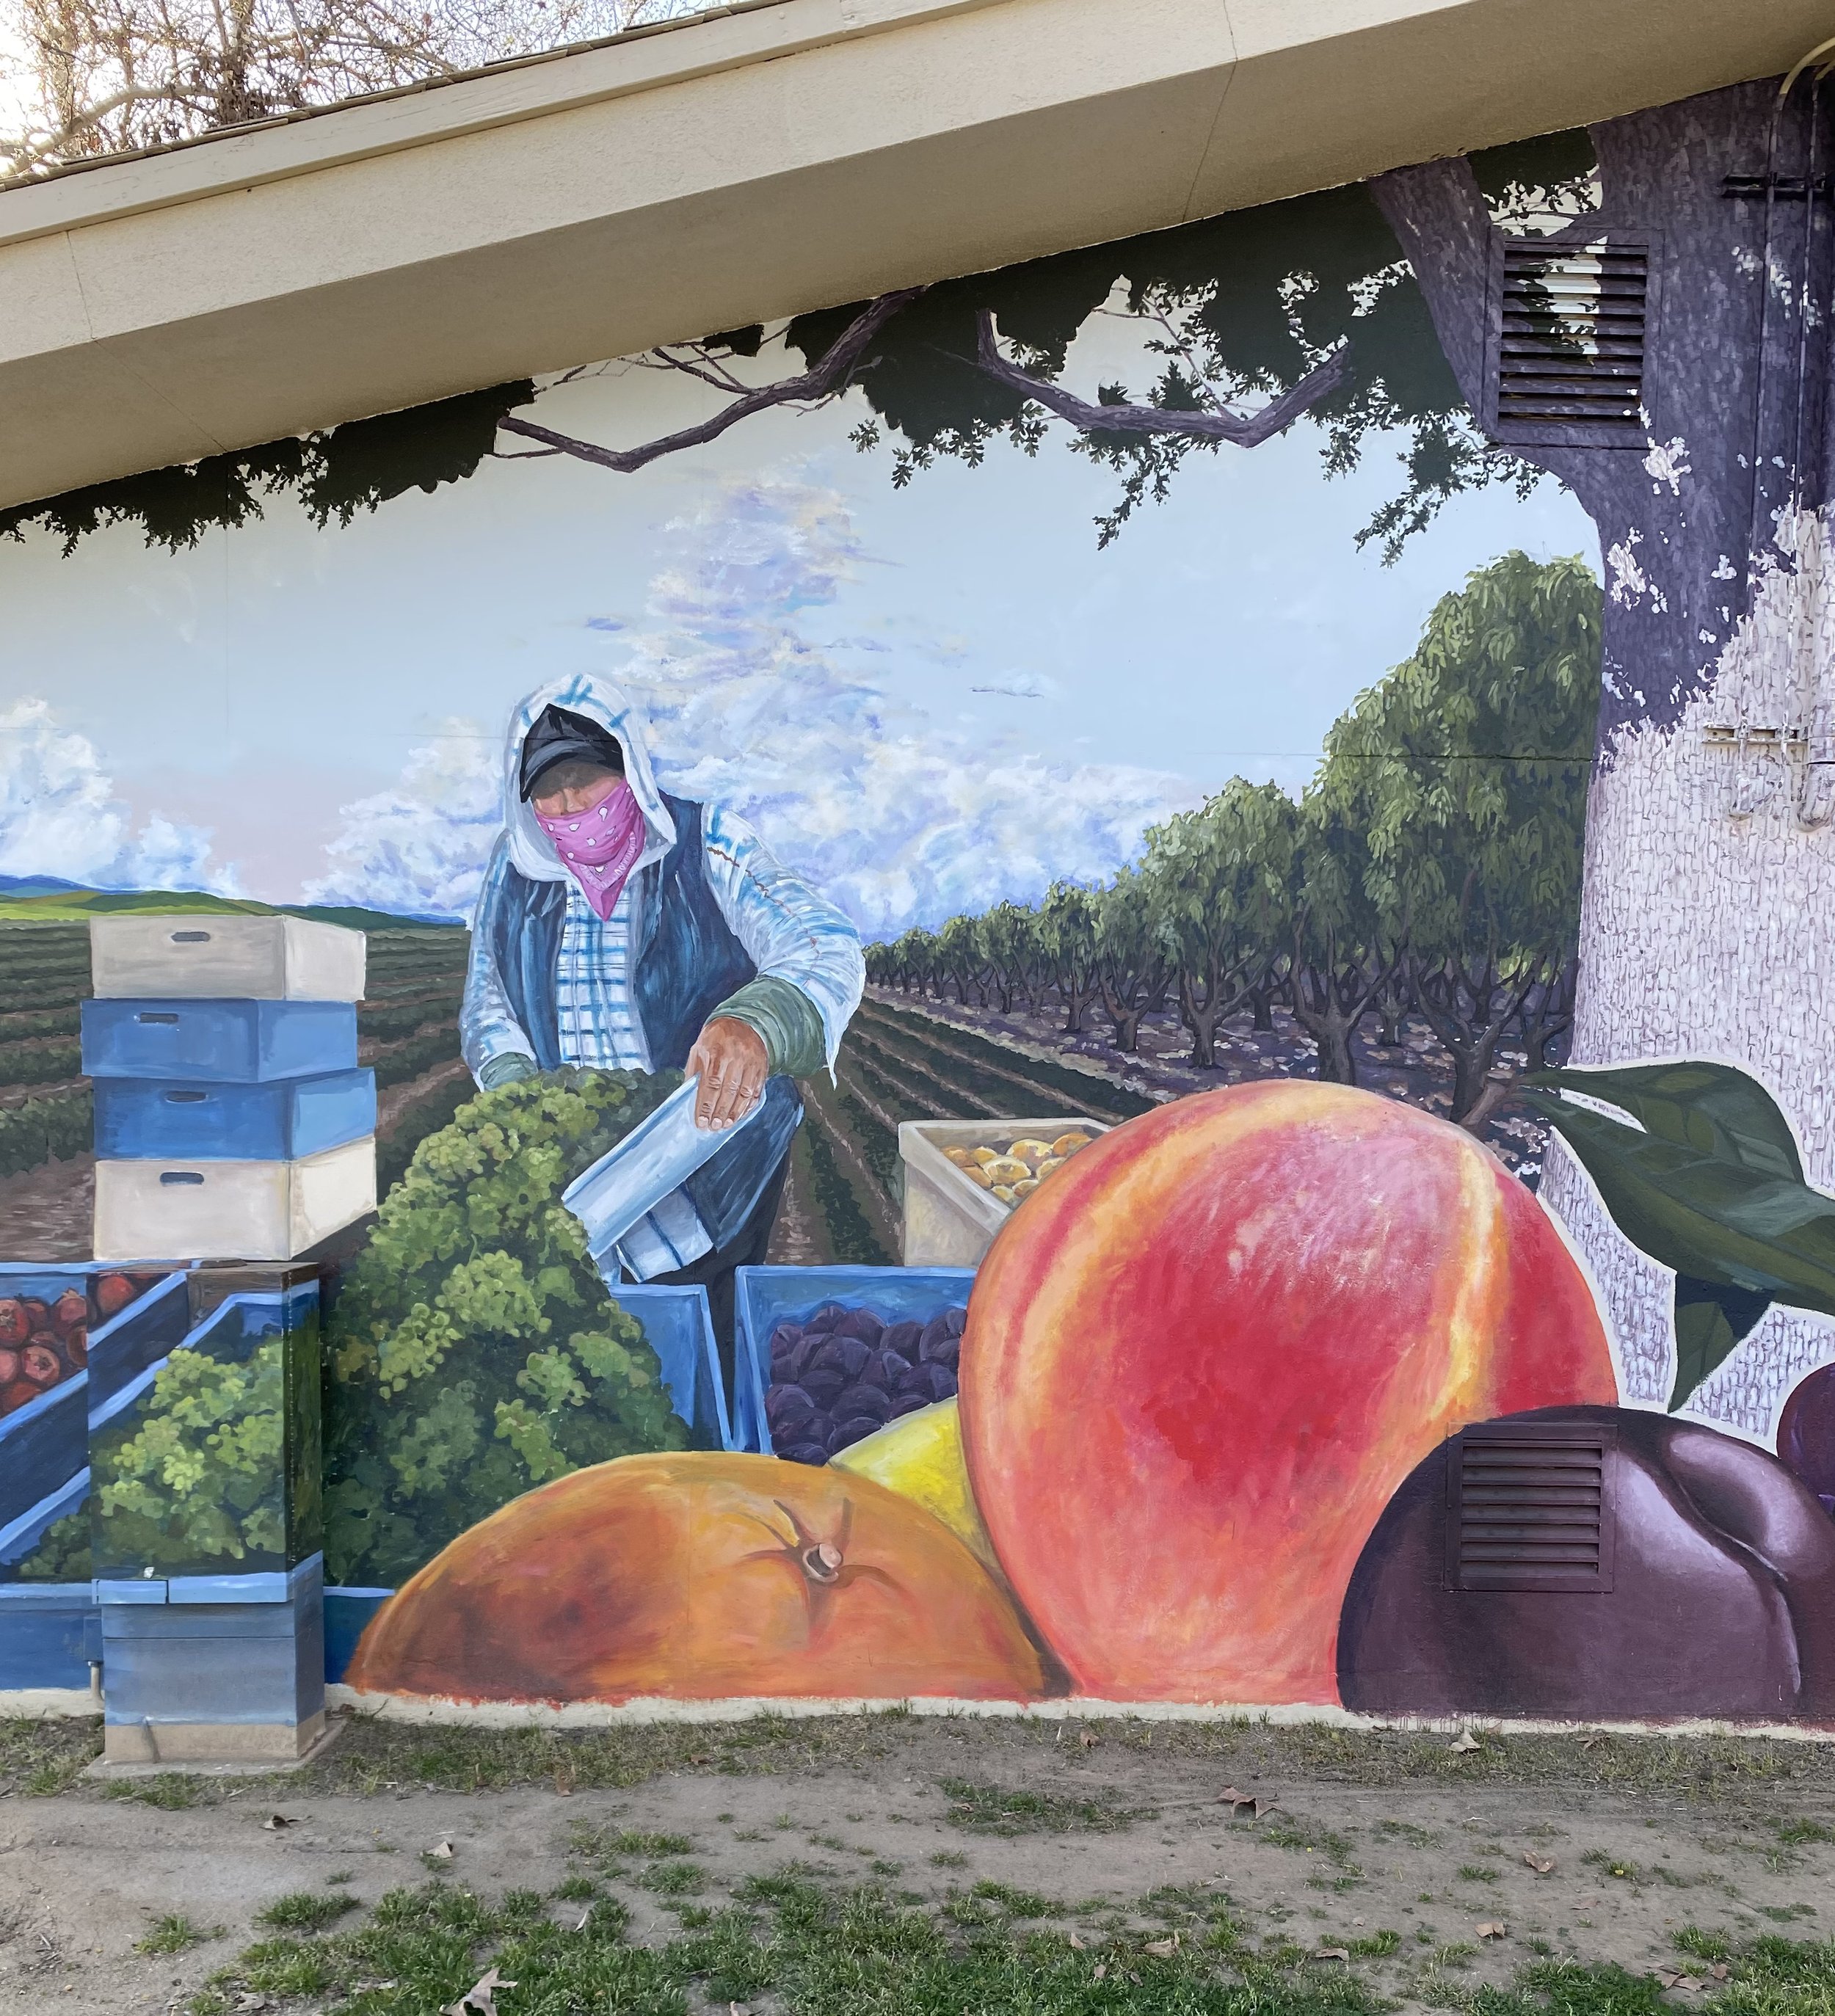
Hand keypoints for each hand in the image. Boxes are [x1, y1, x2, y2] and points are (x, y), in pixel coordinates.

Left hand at [686, 1017, 768, 1131]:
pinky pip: (756, 1091)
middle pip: (728, 1090)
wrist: (741, 1023)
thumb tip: (689, 1099)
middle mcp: (735, 1057)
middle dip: (720, 1112)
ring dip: (734, 1112)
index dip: (706, 1106)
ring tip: (725, 1125)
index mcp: (715, 1052)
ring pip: (744, 1093)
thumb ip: (693, 1073)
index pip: (710, 1084)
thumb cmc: (714, 1040)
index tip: (701, 1122)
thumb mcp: (698, 1050)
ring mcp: (751, 1062)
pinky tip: (740, 1115)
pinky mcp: (762, 1067)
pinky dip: (748, 1106)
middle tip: (714, 1126)